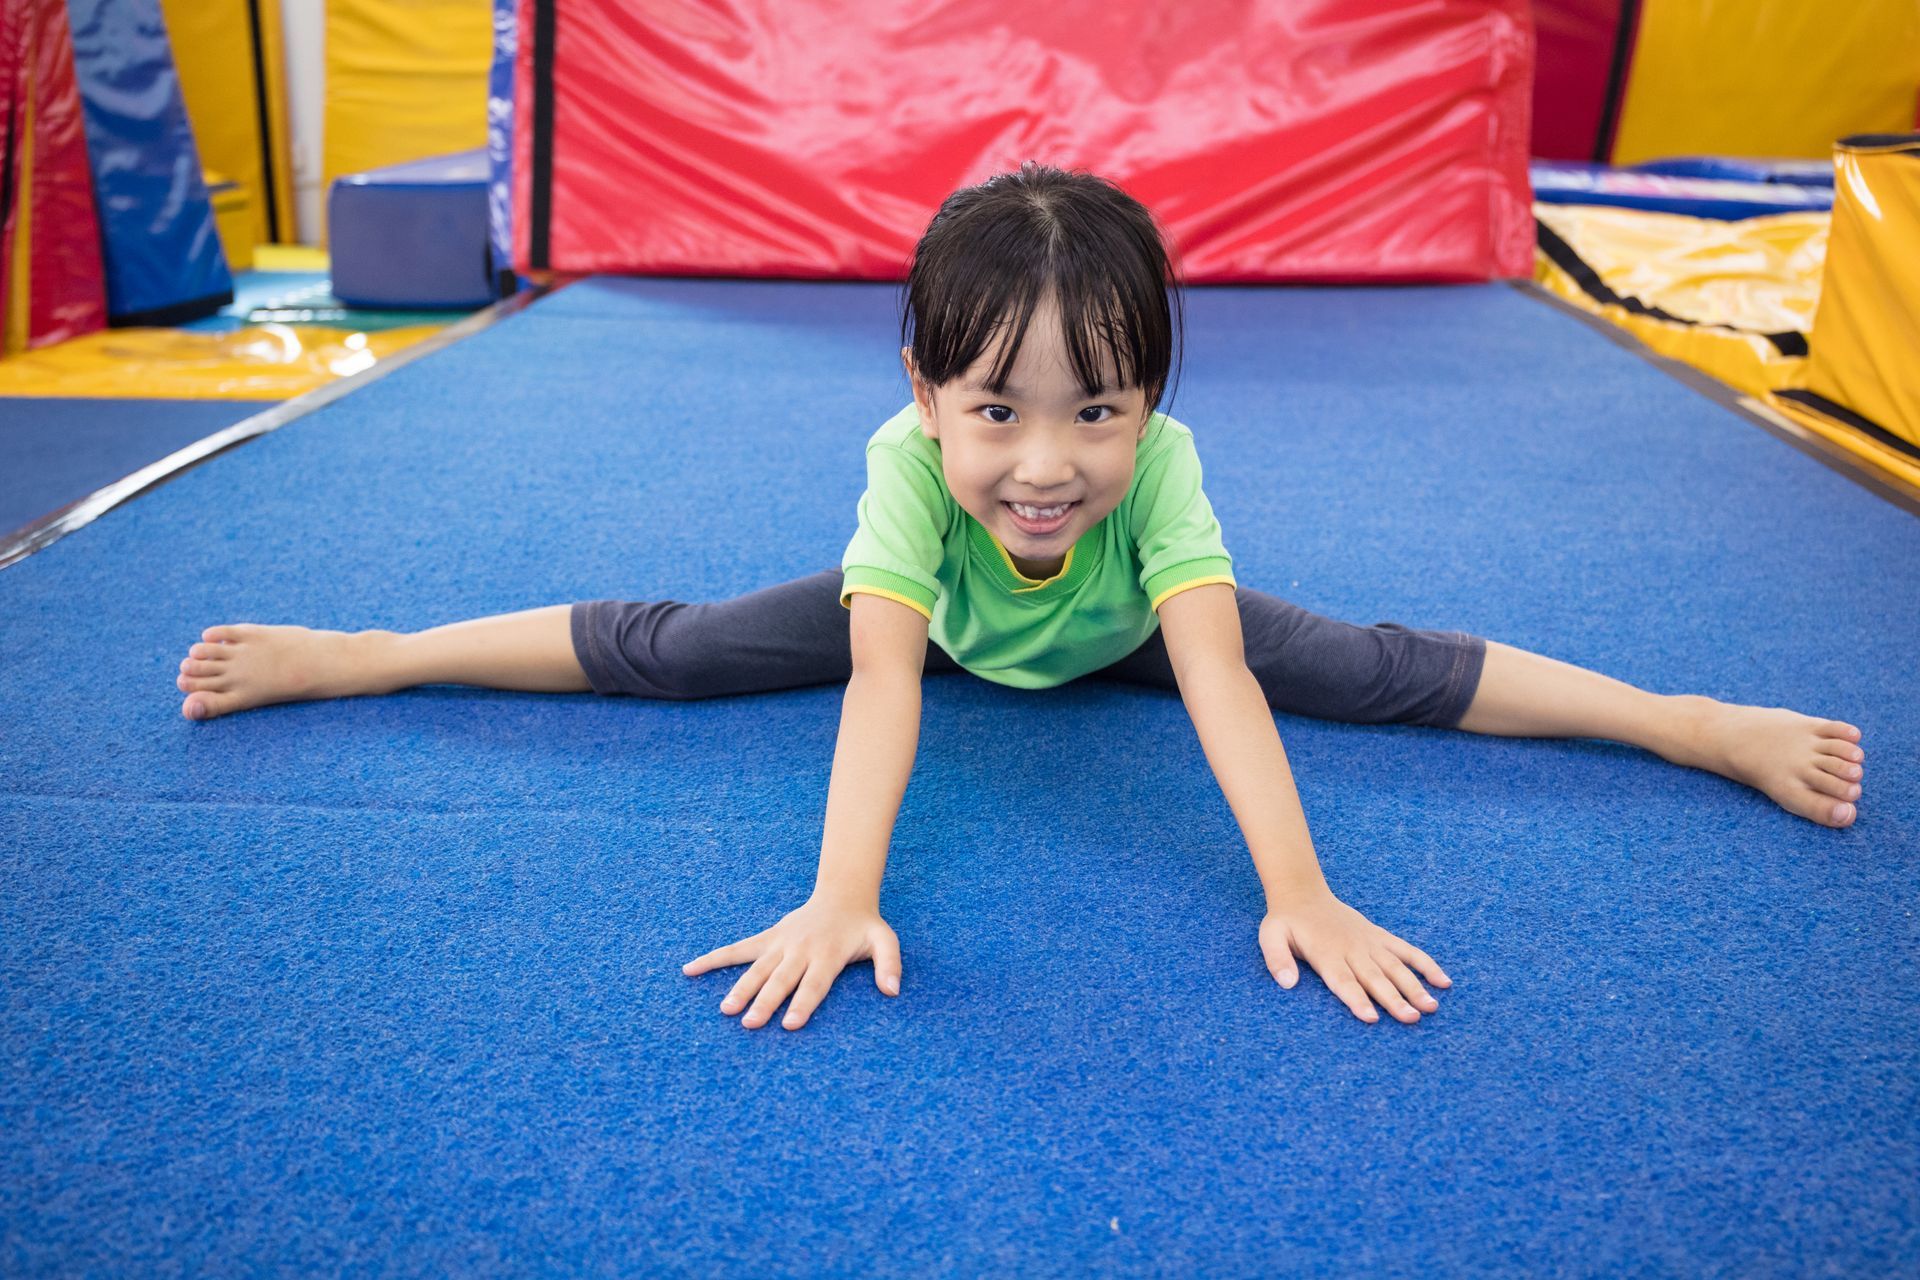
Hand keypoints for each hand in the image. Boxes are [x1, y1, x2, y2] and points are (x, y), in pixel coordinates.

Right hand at [682, 894, 901, 1030]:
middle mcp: (801, 950)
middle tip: (750, 1024)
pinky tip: (689, 970)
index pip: (814, 984)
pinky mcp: (767, 939)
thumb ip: (890, 964)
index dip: (803, 1004)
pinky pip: (736, 950)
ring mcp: (780, 944)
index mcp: (827, 955)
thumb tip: (892, 990)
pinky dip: (713, 958)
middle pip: (781, 980)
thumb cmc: (863, 926)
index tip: (790, 1024)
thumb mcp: (885, 941)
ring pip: (757, 968)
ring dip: (741, 988)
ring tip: (726, 1009)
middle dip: (766, 1002)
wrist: (842, 895)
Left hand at [1260, 890, 1450, 1023]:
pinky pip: (1407, 951)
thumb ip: (1277, 960)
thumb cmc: (1287, 922)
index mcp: (1326, 954)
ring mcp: (1369, 943)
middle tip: (1412, 1018)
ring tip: (1432, 1006)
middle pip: (1375, 978)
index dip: (1356, 999)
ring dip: (1414, 986)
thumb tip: (1287, 983)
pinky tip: (1443, 981)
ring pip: (1395, 967)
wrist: (1303, 893)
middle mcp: (1352, 950)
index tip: (1371, 1017)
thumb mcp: (1270, 937)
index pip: (1343, 980)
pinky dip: (1425, 964)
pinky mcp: (1380, 937)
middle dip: (1394, 999)